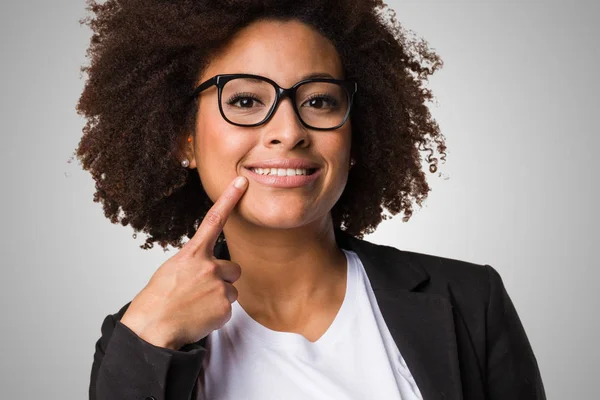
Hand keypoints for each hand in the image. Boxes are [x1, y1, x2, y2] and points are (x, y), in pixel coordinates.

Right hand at [120, 176, 247, 349]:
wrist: (153, 327)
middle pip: (233, 268)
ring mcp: (219, 286)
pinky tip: (199, 316)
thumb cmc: (157, 300)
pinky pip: (227, 309)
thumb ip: (194, 263)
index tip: (241, 183)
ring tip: (196, 305)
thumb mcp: (172, 270)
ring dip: (219, 297)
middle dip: (222, 279)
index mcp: (193, 253)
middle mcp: (209, 266)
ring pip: (231, 290)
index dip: (229, 199)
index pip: (214, 219)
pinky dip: (216, 314)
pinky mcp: (224, 307)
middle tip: (201, 291)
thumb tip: (207, 268)